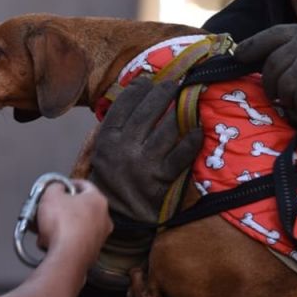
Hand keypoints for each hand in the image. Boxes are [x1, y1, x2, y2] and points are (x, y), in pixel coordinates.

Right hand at [35, 179, 111, 261]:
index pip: (84, 185)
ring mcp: (99, 237)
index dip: (69, 183)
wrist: (66, 257)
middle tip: (51, 207)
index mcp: (98, 200)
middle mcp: (103, 219)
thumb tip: (56, 188)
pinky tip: (51, 241)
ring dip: (63, 225)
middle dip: (65, 207)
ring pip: (78, 225)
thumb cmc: (63, 227)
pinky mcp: (91, 252)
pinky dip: (64, 240)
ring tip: (47, 227)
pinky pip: (75, 241)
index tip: (60, 186)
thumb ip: (54, 186)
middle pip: (82, 207)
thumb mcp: (51, 195)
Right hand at [89, 77, 202, 225]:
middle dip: (163, 93)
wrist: (119, 215)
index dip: (137, 89)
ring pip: (167, 129)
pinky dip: (192, 140)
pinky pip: (181, 154)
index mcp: (107, 139)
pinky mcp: (162, 178)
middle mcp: (124, 148)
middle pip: (147, 112)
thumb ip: (109, 126)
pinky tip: (198, 128)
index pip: (123, 106)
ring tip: (188, 100)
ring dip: (180, 112)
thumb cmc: (110, 178)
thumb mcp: (99, 151)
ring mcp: (144, 164)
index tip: (147, 81)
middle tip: (174, 84)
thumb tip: (127, 95)